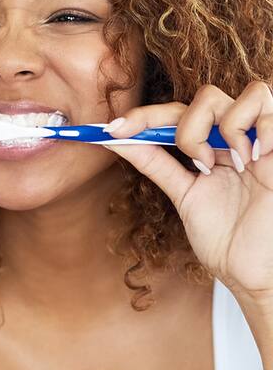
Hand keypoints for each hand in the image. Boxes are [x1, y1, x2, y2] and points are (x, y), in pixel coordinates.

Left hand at [102, 82, 272, 301]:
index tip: (112, 130)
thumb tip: (116, 139)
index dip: (143, 116)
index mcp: (211, 147)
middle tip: (197, 163)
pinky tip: (254, 159)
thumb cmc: (226, 238)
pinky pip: (268, 105)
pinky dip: (256, 127)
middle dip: (189, 128)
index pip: (175, 114)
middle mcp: (235, 138)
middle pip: (205, 97)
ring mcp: (260, 139)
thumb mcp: (183, 194)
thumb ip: (155, 162)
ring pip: (237, 95)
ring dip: (224, 126)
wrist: (256, 274)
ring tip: (231, 163)